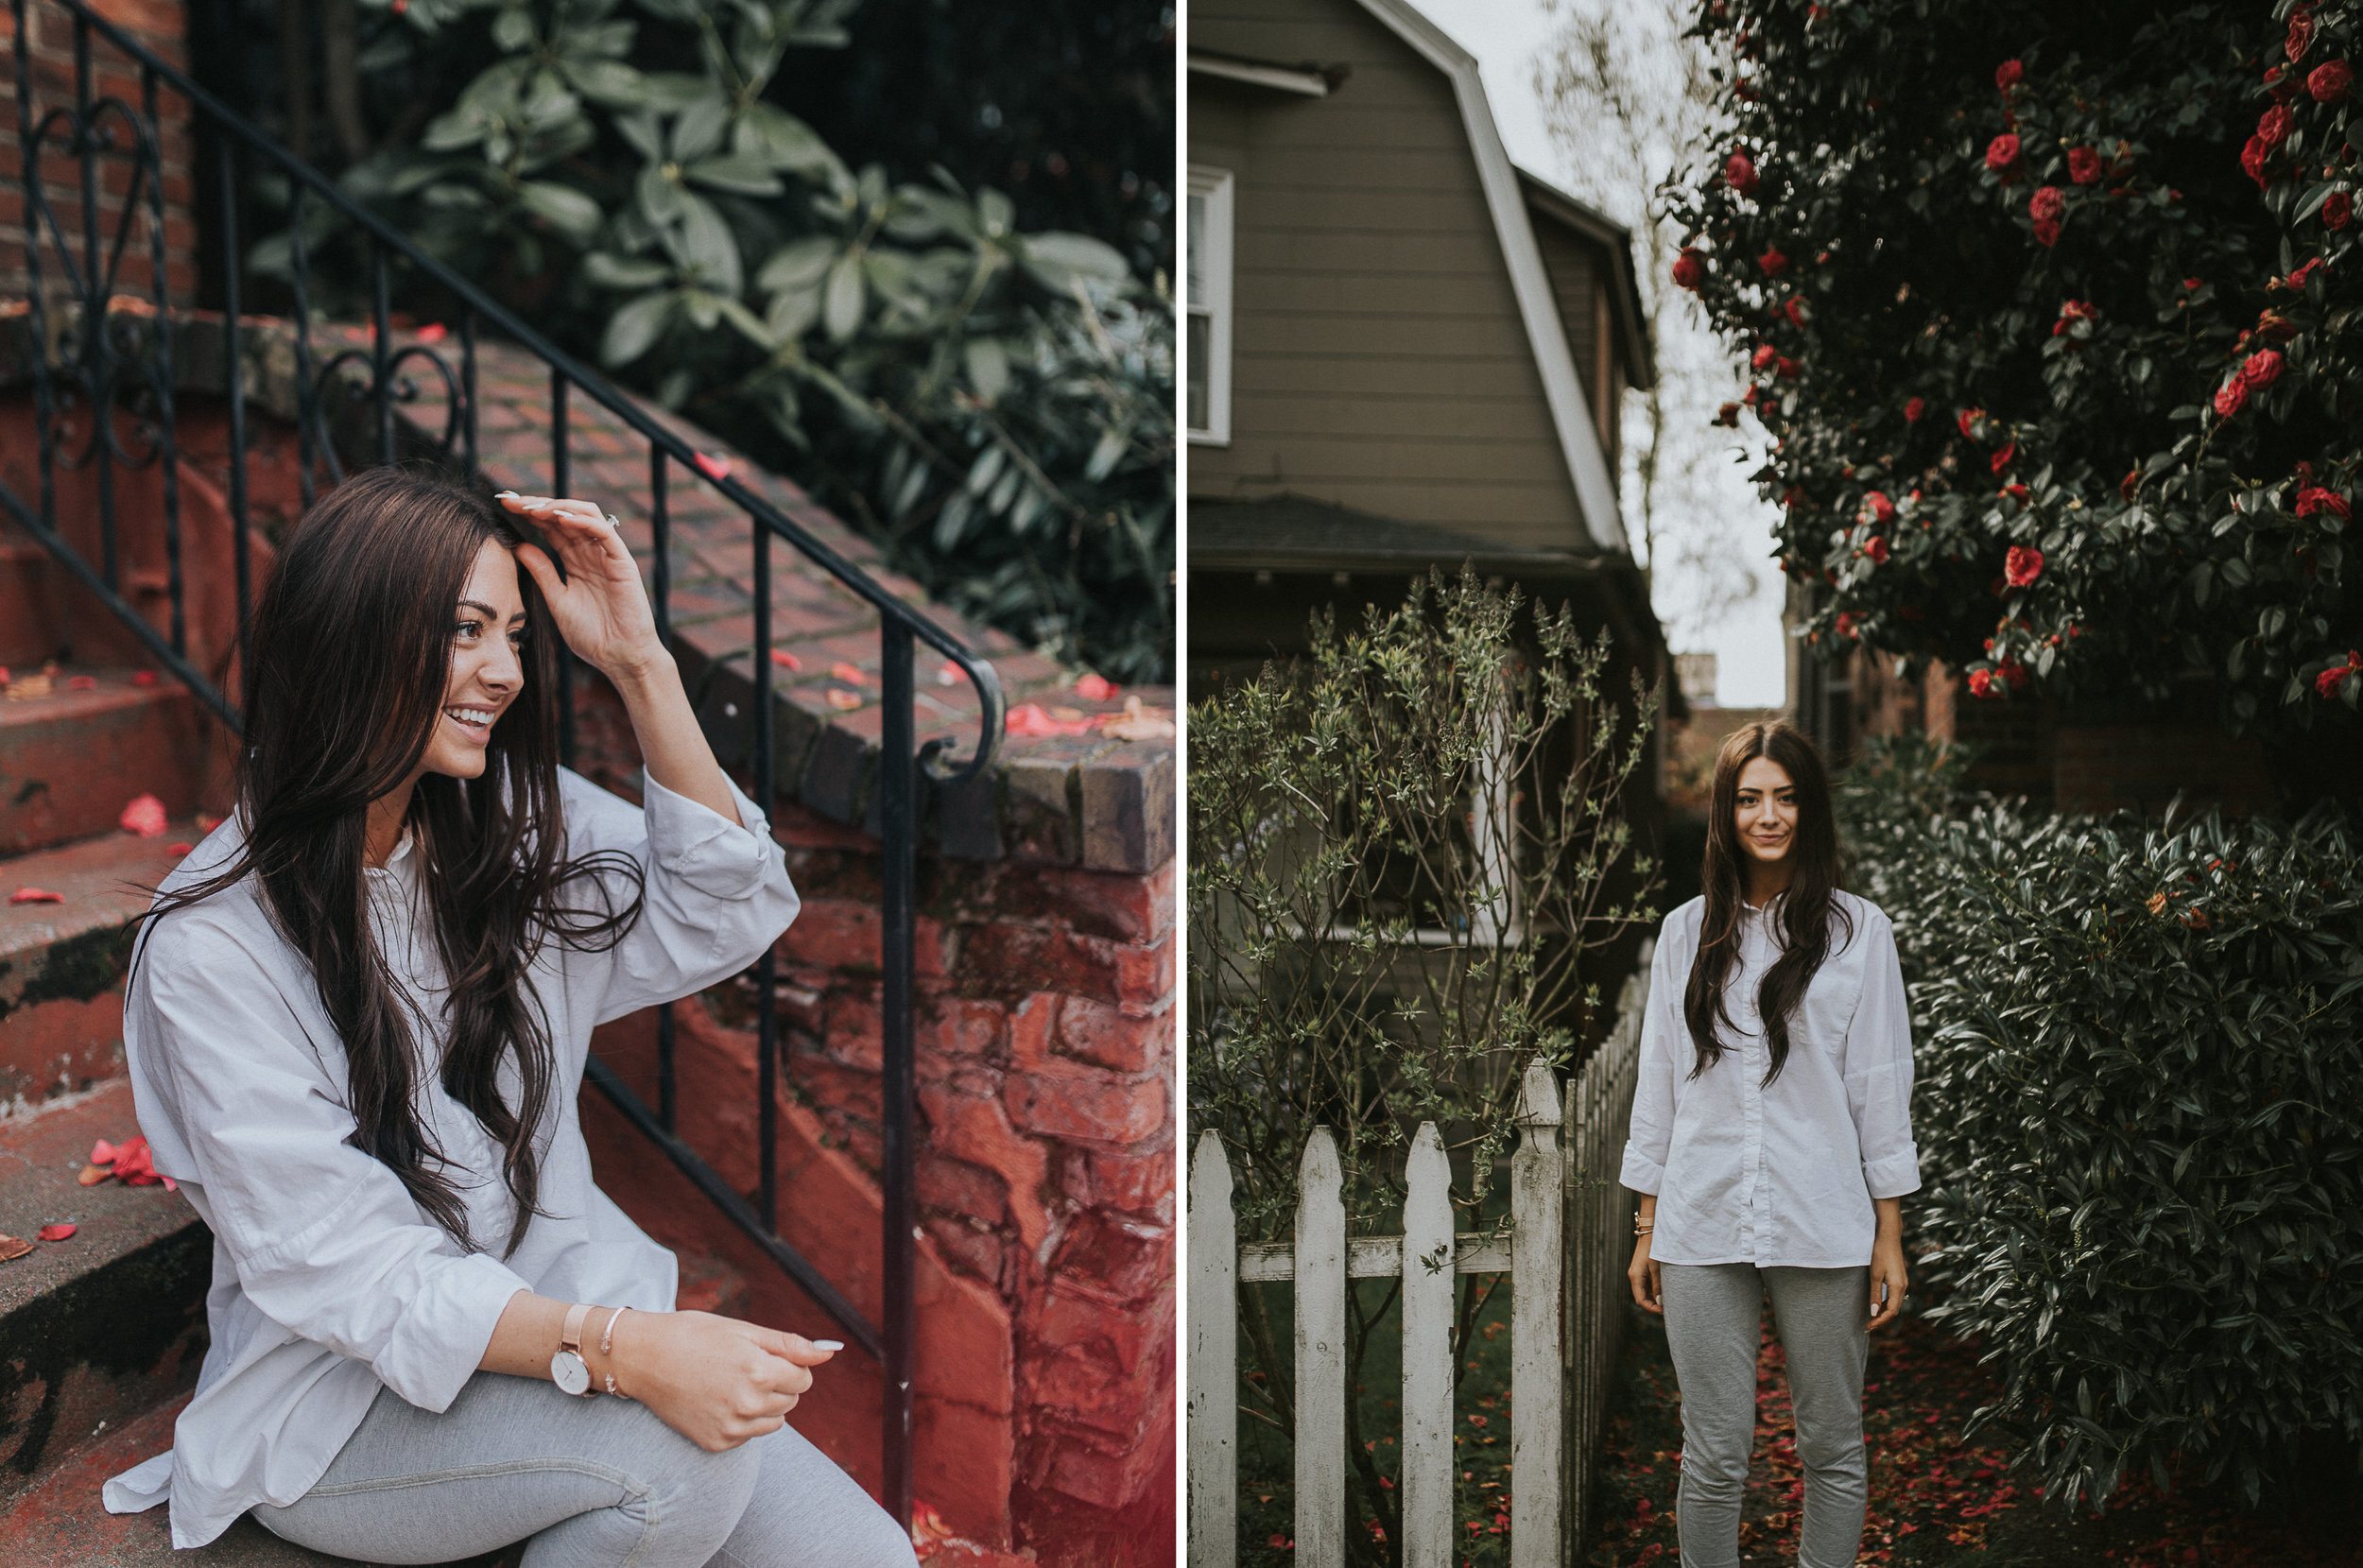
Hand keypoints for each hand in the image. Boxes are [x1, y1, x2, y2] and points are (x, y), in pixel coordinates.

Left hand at [500, 494, 666, 682]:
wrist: (619, 658)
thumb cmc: (592, 635)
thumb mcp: (557, 600)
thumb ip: (542, 572)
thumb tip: (518, 547)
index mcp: (576, 562)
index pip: (551, 528)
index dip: (530, 514)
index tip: (504, 506)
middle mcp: (592, 553)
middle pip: (565, 516)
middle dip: (538, 504)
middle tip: (512, 501)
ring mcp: (608, 556)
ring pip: (586, 516)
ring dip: (559, 507)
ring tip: (534, 508)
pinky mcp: (622, 563)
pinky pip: (604, 533)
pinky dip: (584, 521)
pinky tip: (561, 519)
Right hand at [603, 1309, 838, 1451]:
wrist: (643, 1358)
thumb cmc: (695, 1336)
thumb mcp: (745, 1331)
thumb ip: (791, 1345)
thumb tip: (831, 1352)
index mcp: (759, 1372)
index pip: (804, 1379)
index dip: (790, 1365)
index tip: (767, 1356)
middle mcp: (747, 1405)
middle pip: (791, 1400)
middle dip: (778, 1383)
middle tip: (744, 1367)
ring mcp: (730, 1428)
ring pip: (774, 1422)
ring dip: (763, 1404)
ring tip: (732, 1383)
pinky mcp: (715, 1443)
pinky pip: (749, 1435)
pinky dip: (742, 1420)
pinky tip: (718, 1400)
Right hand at [1628, 1233, 1662, 1314]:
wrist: (1650, 1232)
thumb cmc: (1654, 1249)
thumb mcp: (1657, 1269)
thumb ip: (1657, 1286)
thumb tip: (1659, 1302)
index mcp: (1635, 1277)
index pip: (1641, 1300)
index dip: (1651, 1308)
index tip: (1664, 1311)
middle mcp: (1634, 1276)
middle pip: (1641, 1297)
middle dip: (1653, 1304)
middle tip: (1667, 1308)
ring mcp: (1636, 1273)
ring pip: (1643, 1292)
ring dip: (1653, 1298)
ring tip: (1667, 1300)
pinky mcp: (1641, 1269)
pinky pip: (1645, 1285)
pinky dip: (1653, 1290)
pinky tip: (1663, 1290)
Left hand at [1868, 1236, 1907, 1330]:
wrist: (1889, 1237)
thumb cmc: (1880, 1254)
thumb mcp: (1874, 1275)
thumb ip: (1874, 1295)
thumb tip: (1873, 1313)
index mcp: (1898, 1287)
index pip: (1891, 1311)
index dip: (1880, 1321)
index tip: (1868, 1326)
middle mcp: (1903, 1287)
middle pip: (1894, 1310)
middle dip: (1882, 1319)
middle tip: (1868, 1325)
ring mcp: (1903, 1283)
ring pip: (1895, 1303)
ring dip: (1884, 1312)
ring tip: (1871, 1317)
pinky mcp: (1900, 1279)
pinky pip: (1895, 1296)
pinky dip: (1887, 1303)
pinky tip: (1877, 1304)